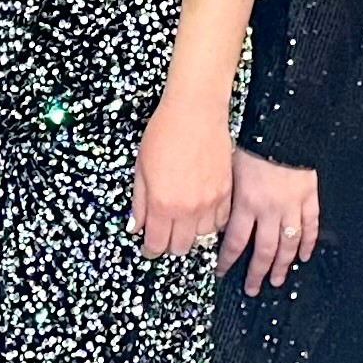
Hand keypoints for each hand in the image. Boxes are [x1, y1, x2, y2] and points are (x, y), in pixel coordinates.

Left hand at [131, 87, 233, 259]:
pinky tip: (202, 213)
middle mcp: (187, 209)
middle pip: (181, 247)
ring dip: (191, 234)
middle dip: (170, 244)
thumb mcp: (141, 169)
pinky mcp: (226, 192)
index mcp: (162, 204)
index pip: (157, 244)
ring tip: (184, 222)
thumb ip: (139, 203)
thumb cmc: (163, 134)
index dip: (151, 249)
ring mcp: (210, 202)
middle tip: (165, 234)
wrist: (195, 113)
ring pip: (203, 237)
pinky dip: (211, 223)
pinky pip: (221, 221)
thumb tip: (136, 227)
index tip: (149, 247)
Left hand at [222, 150, 320, 287]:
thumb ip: (223, 195)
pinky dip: (308, 243)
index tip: (222, 272)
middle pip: (265, 251)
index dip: (228, 261)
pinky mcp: (309, 197)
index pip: (236, 243)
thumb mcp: (228, 167)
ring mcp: (292, 205)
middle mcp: (270, 210)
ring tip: (278, 280)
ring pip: (288, 244)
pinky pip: (310, 225)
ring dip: (283, 265)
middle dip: (257, 273)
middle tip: (252, 288)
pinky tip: (303, 255)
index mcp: (247, 203)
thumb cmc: (253, 141)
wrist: (284, 125)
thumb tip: (212, 214)